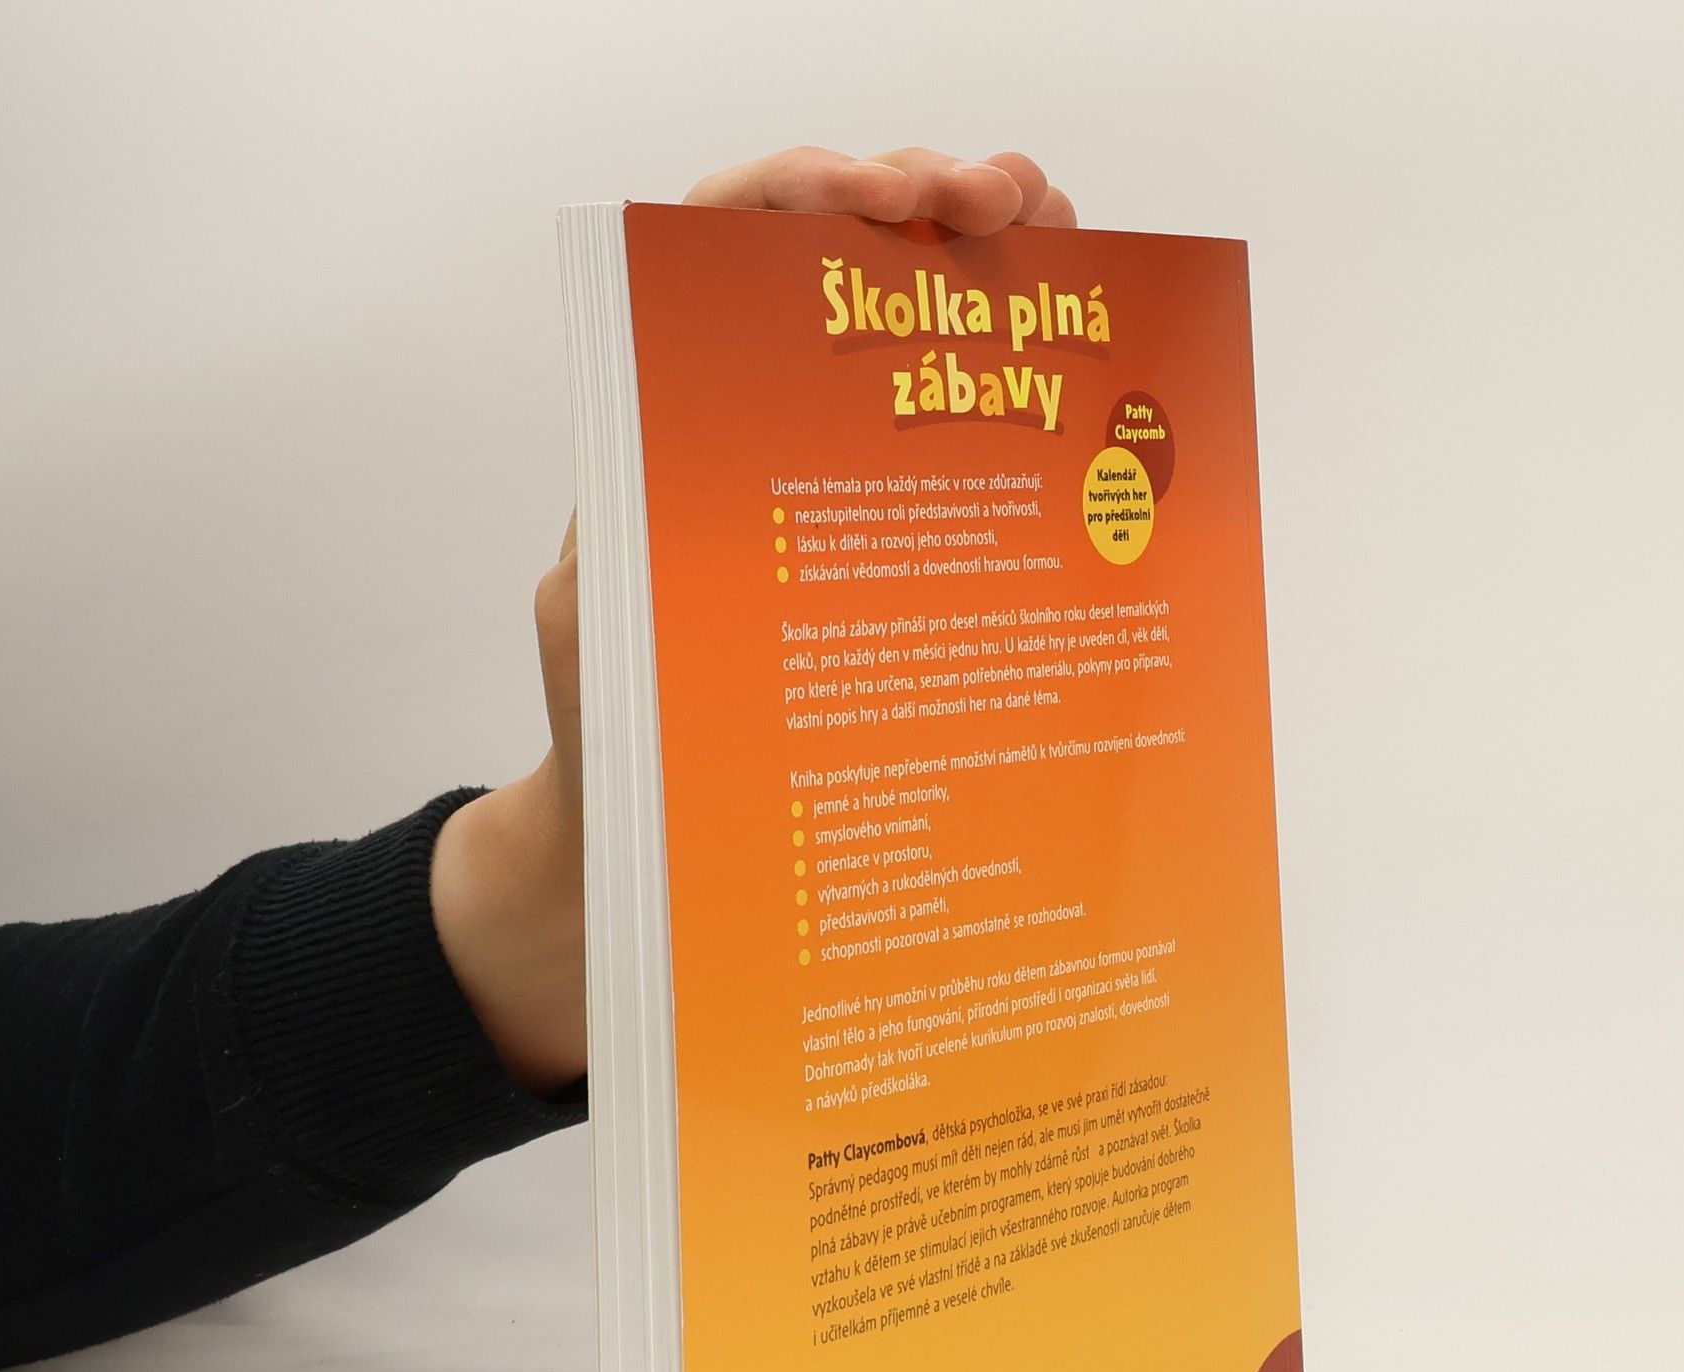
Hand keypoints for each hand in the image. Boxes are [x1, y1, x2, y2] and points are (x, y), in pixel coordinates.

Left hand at [431, 148, 1074, 1091]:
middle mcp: (753, 440)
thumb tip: (675, 505)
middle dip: (925, 204)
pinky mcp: (889, 553)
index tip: (880, 200)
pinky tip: (1081, 368)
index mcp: (670, 436)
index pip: (718, 254)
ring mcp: (829, 491)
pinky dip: (1014, 388)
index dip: (796, 198)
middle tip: (1013, 203)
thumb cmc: (619, 761)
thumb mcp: (601, 652)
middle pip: (836, 269)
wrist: (652, 861)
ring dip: (985, 268)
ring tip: (1062, 237)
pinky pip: (953, 448)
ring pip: (908, 340)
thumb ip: (622, 570)